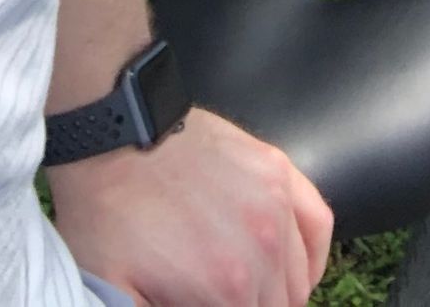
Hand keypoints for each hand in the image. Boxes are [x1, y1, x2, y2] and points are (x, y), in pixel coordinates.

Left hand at [48, 108, 331, 306]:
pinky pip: (319, 225)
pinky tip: (298, 272)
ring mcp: (277, 206)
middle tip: (217, 297)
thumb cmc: (110, 217)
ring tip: (248, 293)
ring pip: (299, 280)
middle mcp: (264, 249)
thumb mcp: (115, 291)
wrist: (118, 138)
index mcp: (226, 288)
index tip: (204, 304)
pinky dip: (314, 258)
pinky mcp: (279, 171)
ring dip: (279, 294)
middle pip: (278, 306)